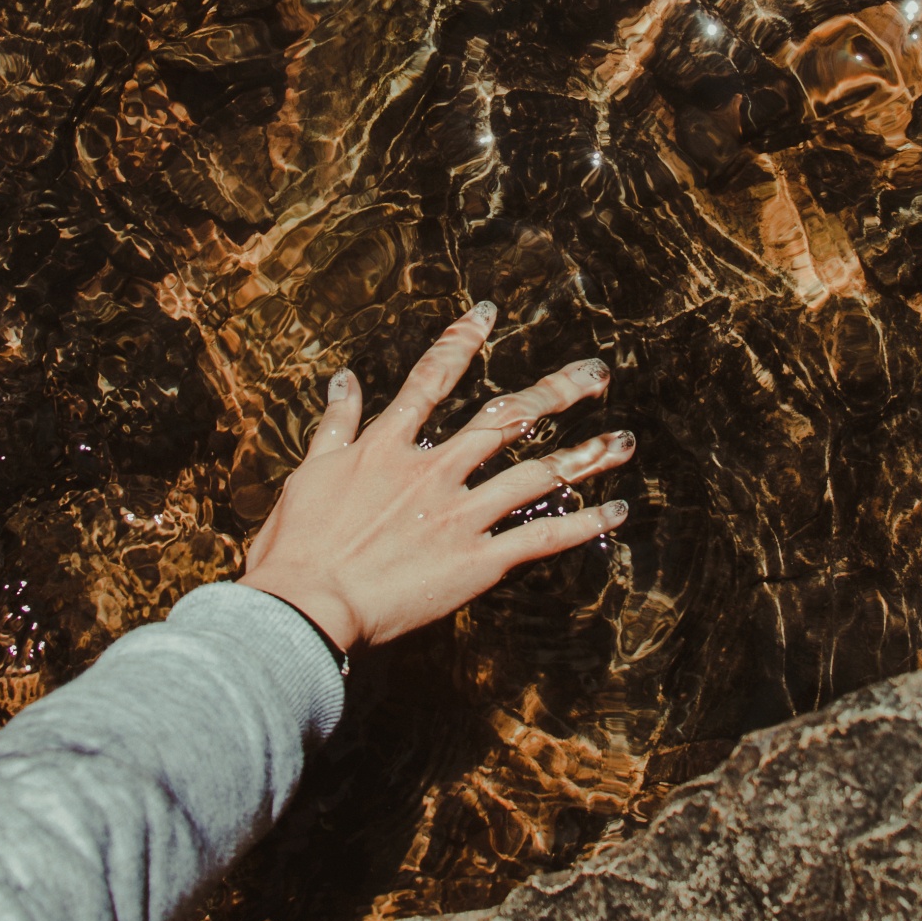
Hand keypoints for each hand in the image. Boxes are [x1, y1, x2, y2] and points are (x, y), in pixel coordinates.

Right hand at [239, 302, 632, 650]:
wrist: (306, 606)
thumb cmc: (297, 546)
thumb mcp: (309, 471)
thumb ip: (335, 423)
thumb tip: (343, 378)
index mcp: (388, 446)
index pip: (431, 379)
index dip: (461, 342)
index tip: (488, 315)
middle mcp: (432, 470)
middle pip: (506, 419)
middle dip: (556, 392)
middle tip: (596, 374)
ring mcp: (459, 514)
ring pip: (536, 474)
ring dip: (585, 454)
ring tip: (624, 440)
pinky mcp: (477, 560)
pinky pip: (540, 537)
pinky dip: (582, 524)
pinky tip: (617, 510)